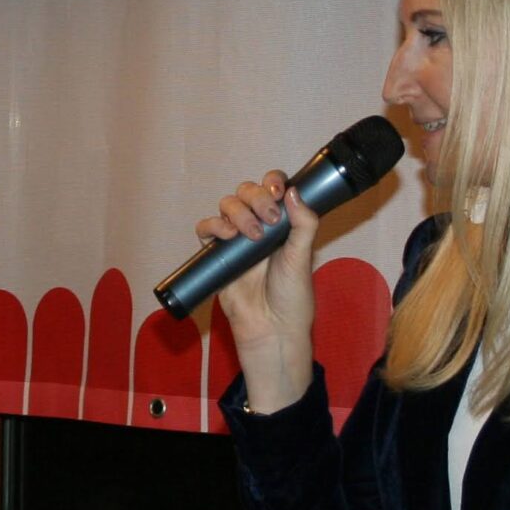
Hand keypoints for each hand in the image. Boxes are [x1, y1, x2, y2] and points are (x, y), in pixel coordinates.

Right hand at [197, 170, 320, 410]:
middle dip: (257, 198)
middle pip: (247, 191)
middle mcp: (258, 225)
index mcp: (282, 223)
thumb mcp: (303, 257)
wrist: (271, 328)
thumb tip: (294, 192)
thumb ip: (303, 223)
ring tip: (251, 235)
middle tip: (269, 218)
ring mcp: (236, 238)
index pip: (273, 187)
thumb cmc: (292, 297)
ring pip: (227, 205)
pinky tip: (227, 236)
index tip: (278, 190)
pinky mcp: (217, 254)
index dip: (272, 181)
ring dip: (238, 212)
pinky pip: (206, 228)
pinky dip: (213, 225)